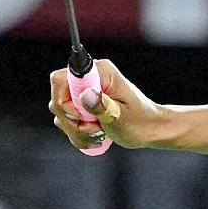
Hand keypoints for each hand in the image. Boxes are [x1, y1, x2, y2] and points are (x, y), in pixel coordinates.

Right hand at [49, 59, 166, 149]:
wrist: (150, 128)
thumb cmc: (140, 121)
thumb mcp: (120, 116)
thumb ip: (101, 105)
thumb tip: (85, 94)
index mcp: (100, 72)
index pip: (60, 79)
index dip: (63, 101)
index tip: (81, 115)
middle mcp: (90, 78)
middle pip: (57, 100)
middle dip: (73, 122)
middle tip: (96, 128)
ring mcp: (85, 92)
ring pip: (62, 115)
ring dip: (78, 131)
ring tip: (100, 132)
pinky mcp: (83, 105)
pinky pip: (67, 122)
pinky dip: (79, 134)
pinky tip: (97, 136)